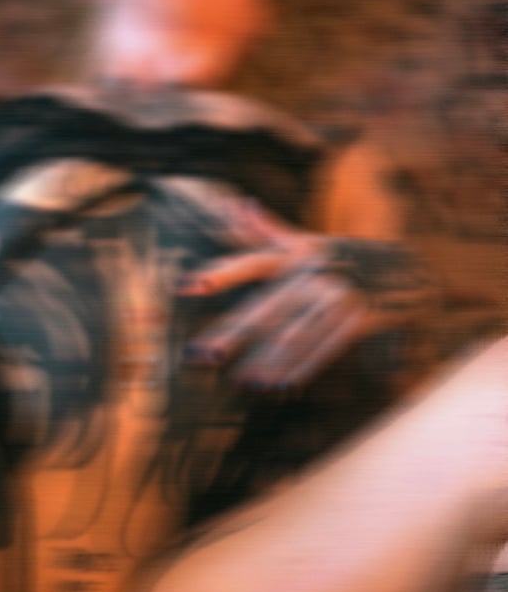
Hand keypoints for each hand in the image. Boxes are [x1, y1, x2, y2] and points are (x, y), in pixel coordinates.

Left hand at [177, 201, 432, 389]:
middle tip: (202, 356)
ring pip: (295, 334)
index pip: (250, 262)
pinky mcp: (360, 318)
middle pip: (266, 308)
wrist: (406, 268)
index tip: (185, 287)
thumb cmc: (342, 257)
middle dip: (233, 334)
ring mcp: (338, 296)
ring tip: (244, 383)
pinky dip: (303, 368)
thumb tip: (237, 204)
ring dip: (267, 362)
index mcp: (296, 253)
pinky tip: (282, 387)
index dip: (219, 274)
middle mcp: (313, 273)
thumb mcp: (306, 241)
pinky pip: (325, 348)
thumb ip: (267, 230)